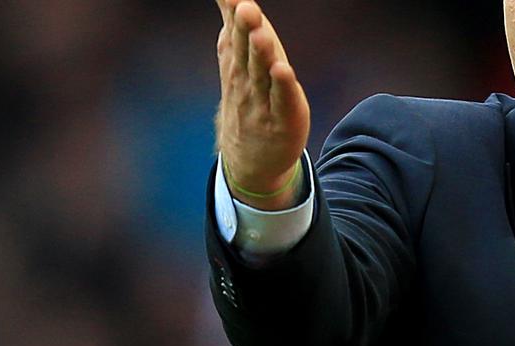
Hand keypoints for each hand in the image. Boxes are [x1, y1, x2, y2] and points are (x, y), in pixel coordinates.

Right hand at [214, 0, 310, 209]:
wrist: (249, 160)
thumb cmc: (247, 102)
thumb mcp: (236, 63)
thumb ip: (233, 29)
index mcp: (236, 62)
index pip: (234, 33)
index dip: (232, 12)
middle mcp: (245, 80)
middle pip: (245, 50)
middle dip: (245, 28)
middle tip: (245, 7)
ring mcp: (262, 102)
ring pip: (261, 74)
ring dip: (262, 54)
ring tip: (261, 34)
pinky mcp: (283, 120)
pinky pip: (282, 101)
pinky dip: (282, 87)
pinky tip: (282, 70)